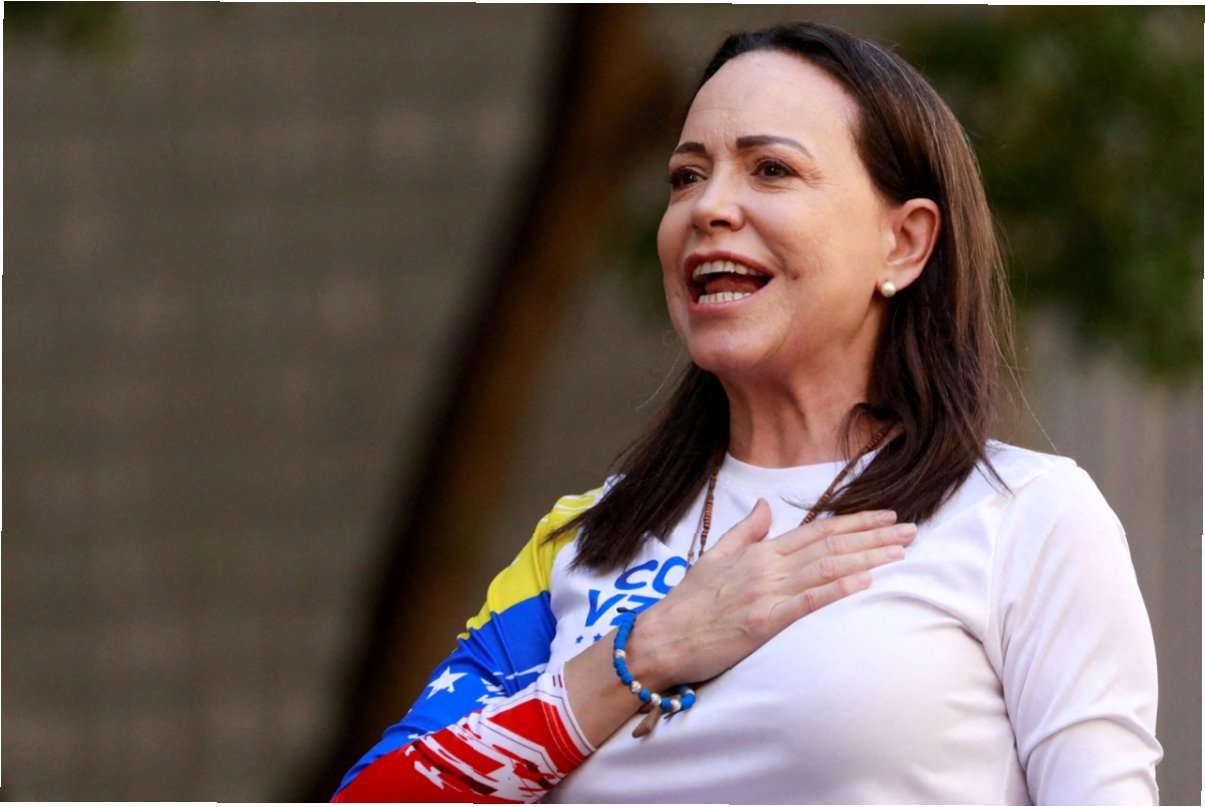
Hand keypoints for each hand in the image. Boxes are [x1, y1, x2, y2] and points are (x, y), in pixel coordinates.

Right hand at [625, 500, 914, 688]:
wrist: (662, 638)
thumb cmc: (688, 602)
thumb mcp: (715, 555)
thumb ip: (746, 530)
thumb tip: (766, 504)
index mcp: (759, 551)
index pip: (817, 530)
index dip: (855, 522)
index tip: (887, 517)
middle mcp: (767, 566)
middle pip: (830, 545)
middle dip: (874, 537)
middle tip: (910, 531)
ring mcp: (766, 593)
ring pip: (826, 568)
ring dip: (867, 558)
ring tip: (900, 552)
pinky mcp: (763, 622)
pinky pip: (807, 602)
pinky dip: (837, 588)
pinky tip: (864, 581)